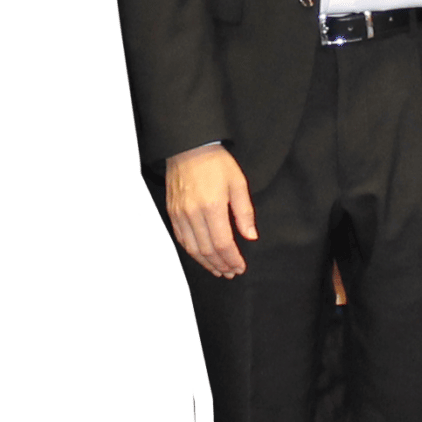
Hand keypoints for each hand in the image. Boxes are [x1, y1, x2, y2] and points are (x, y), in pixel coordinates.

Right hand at [164, 143, 256, 278]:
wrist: (188, 148)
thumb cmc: (218, 164)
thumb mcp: (238, 184)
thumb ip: (244, 212)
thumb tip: (251, 237)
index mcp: (213, 207)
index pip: (222, 243)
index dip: (231, 259)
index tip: (240, 267)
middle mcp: (193, 214)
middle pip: (207, 250)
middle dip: (220, 265)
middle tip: (231, 272)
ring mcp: (179, 214)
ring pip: (192, 248)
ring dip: (206, 263)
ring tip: (219, 270)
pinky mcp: (171, 213)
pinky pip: (182, 239)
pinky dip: (192, 252)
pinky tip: (203, 257)